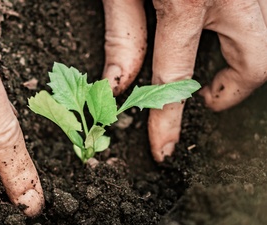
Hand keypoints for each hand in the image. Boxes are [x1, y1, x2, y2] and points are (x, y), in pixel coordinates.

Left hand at [102, 0, 266, 161]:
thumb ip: (122, 34)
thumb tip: (117, 84)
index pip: (177, 77)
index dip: (168, 120)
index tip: (163, 148)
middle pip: (256, 62)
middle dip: (234, 87)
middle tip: (207, 96)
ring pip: (265, 36)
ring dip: (243, 54)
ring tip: (215, 60)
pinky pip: (260, 15)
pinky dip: (243, 29)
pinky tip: (220, 28)